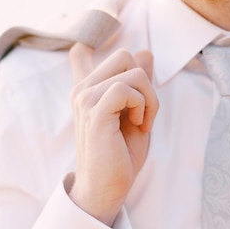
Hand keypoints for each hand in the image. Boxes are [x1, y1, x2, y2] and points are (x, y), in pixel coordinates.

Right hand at [68, 44, 158, 225]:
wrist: (108, 188)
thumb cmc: (120, 156)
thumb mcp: (135, 113)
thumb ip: (138, 83)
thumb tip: (145, 52)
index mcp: (88, 91)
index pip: (80, 53)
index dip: (92, 41)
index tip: (98, 40)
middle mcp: (82, 91)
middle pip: (125, 56)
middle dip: (146, 82)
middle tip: (144, 113)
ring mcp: (85, 99)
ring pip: (132, 71)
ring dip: (149, 98)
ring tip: (142, 123)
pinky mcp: (94, 111)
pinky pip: (127, 88)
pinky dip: (143, 106)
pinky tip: (139, 125)